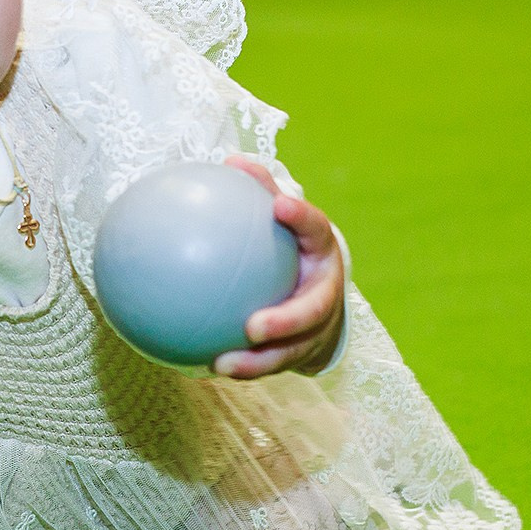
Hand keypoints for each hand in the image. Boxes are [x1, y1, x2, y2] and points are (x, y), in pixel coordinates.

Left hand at [213, 155, 345, 378]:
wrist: (318, 298)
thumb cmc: (289, 250)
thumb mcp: (280, 221)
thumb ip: (259, 192)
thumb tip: (230, 160)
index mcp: (321, 252)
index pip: (316, 229)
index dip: (302, 217)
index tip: (280, 205)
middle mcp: (325, 293)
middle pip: (313, 310)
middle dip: (286, 321)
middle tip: (253, 327)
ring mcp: (317, 329)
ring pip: (292, 351)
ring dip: (259, 362)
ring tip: (223, 365)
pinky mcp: (302, 355)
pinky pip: (268, 365)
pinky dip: (242, 368)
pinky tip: (205, 368)